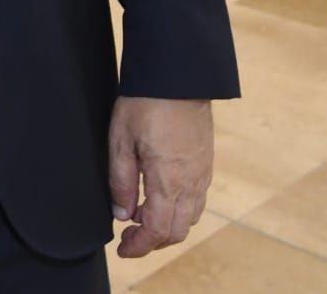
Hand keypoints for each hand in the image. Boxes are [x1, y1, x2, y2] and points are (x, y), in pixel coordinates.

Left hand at [109, 96, 212, 258]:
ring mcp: (202, 173)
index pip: (156, 230)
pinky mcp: (206, 163)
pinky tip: (160, 197)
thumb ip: (120, 181)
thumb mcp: (121, 140)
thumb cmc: (146, 103)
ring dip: (167, 227)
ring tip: (141, 216)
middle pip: (176, 231)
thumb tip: (121, 213)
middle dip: (152, 241)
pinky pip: (197, 200)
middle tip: (128, 235)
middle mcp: (191, 182)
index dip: (138, 246)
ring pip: (189, 218)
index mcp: (167, 180)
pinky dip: (180, 210)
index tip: (123, 248)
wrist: (179, 76)